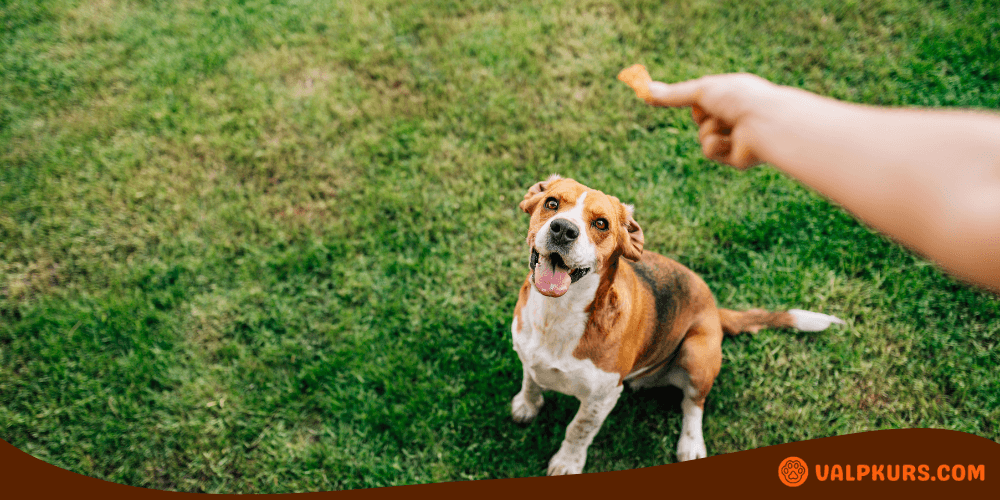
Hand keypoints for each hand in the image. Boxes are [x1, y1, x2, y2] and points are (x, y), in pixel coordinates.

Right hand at [648, 73, 782, 168]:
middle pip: (700, 120)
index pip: (703, 100)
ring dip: (710, 130)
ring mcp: (736, 137)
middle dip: (703, 116)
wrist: (763, 122)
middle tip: (716, 111)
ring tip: (730, 125)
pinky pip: (710, 152)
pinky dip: (716, 145)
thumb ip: (673, 95)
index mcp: (732, 95)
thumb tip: (645, 89)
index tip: (669, 98)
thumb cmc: (738, 99)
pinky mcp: (736, 157)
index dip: (694, 100)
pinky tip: (733, 141)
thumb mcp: (701, 92)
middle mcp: (735, 115)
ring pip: (703, 136)